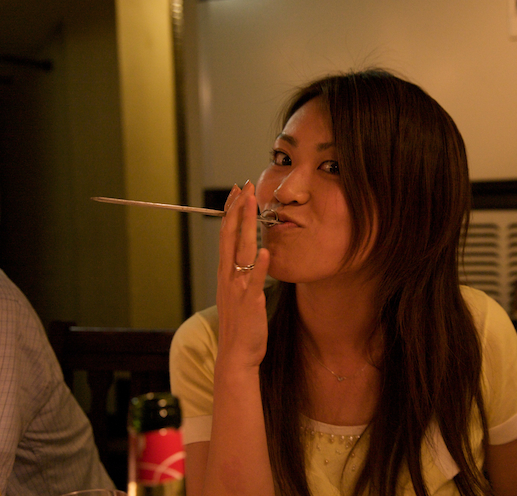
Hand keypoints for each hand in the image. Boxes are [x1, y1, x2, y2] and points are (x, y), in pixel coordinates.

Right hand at [216, 181, 270, 369]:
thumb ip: (244, 273)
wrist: (236, 355)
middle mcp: (228, 277)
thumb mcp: (239, 293)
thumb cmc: (241, 325)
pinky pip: (254, 281)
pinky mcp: (250, 302)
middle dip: (237, 209)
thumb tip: (253, 254)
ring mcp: (238, 288)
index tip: (237, 191)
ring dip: (245, 226)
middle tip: (243, 186)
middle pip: (230, 236)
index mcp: (226, 273)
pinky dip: (260, 266)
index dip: (231, 211)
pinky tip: (266, 251)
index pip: (226, 235)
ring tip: (251, 204)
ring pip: (240, 251)